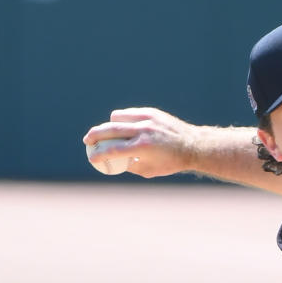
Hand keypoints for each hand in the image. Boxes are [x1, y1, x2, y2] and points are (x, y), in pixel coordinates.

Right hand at [82, 107, 197, 177]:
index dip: (98, 154)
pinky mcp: (151, 112)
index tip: (92, 157)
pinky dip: (124, 120)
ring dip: (110, 125)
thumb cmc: (171, 162)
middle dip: (94, 135)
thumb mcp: (150, 171)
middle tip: (88, 141)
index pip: (112, 150)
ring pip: (117, 117)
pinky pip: (130, 113)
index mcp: (142, 147)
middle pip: (109, 129)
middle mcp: (143, 131)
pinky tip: (124, 127)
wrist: (193, 146)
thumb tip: (113, 161)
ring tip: (110, 134)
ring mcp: (147, 119)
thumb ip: (130, 166)